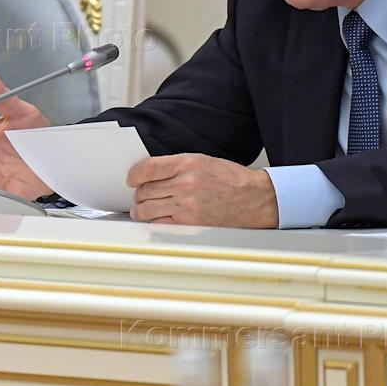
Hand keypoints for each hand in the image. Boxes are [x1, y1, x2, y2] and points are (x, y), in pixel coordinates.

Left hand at [127, 153, 278, 227]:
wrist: (255, 199)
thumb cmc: (231, 180)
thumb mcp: (202, 161)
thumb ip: (175, 166)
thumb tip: (150, 174)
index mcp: (187, 164)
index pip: (147, 168)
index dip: (134, 174)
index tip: (131, 178)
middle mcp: (185, 184)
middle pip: (145, 190)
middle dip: (139, 193)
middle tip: (139, 195)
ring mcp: (186, 205)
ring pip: (148, 208)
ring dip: (141, 209)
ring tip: (141, 209)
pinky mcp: (190, 224)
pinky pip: (159, 224)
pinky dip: (153, 221)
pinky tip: (154, 219)